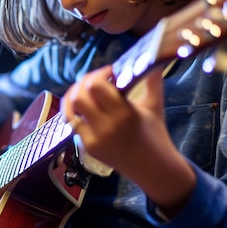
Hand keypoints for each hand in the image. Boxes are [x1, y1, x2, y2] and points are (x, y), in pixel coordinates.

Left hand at [61, 64, 194, 215]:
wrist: (153, 168)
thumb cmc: (155, 134)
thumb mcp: (155, 105)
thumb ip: (153, 80)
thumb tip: (154, 59)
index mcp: (124, 113)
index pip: (95, 86)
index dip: (98, 74)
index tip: (109, 73)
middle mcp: (106, 127)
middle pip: (78, 97)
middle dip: (83, 84)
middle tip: (94, 82)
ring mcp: (94, 140)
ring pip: (70, 112)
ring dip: (74, 99)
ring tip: (85, 94)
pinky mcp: (88, 148)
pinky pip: (74, 125)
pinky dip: (77, 115)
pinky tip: (86, 110)